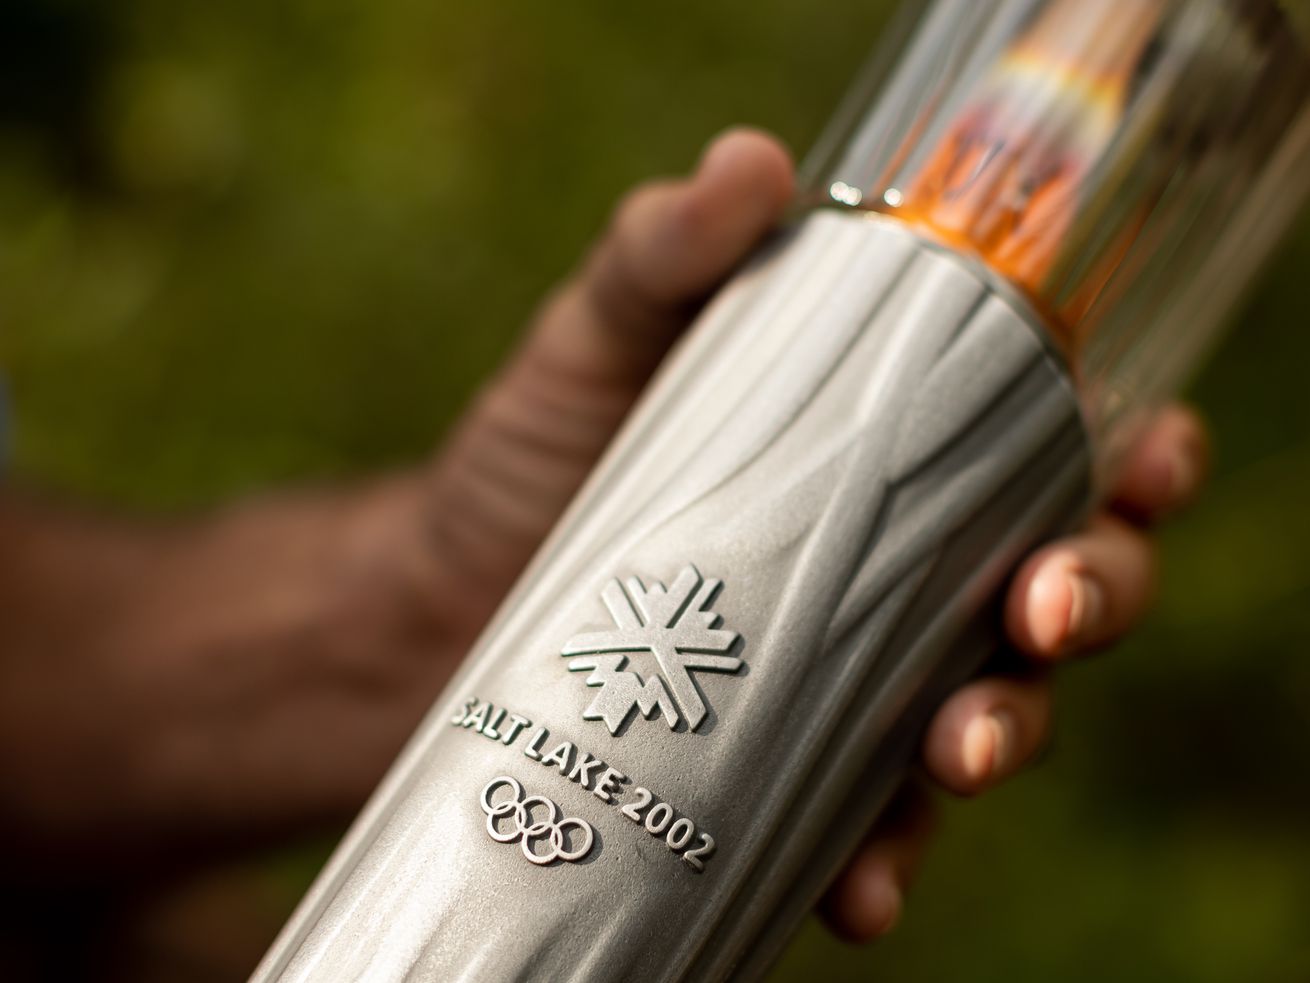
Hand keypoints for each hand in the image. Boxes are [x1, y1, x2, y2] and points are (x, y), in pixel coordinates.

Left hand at [430, 128, 1208, 940]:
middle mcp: (895, 574)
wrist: (430, 607)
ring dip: (1002, 738)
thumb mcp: (594, 340)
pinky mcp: (788, 776)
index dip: (1134, 461)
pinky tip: (859, 890)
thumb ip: (664, 254)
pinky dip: (882, 863)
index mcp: (889, 460)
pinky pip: (871, 828)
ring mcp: (848, 682)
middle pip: (1052, 591)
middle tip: (1041, 611)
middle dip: (1085, 600)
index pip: (1056, 454)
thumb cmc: (531, 458)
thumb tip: (749, 165)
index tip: (1143, 461)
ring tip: (955, 753)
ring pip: (987, 716)